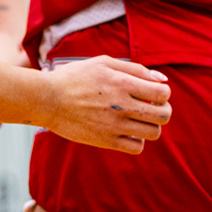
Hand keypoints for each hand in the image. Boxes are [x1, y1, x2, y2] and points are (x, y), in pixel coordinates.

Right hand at [39, 56, 170, 154]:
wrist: (47, 100)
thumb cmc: (75, 77)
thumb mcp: (103, 63)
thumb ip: (135, 69)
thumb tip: (162, 80)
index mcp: (122, 83)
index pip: (162, 93)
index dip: (163, 93)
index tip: (152, 93)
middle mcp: (122, 105)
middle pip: (163, 115)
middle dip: (163, 110)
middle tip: (151, 107)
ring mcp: (115, 125)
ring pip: (153, 133)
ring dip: (151, 125)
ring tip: (138, 119)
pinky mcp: (106, 141)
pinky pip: (137, 147)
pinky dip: (137, 140)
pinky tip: (127, 130)